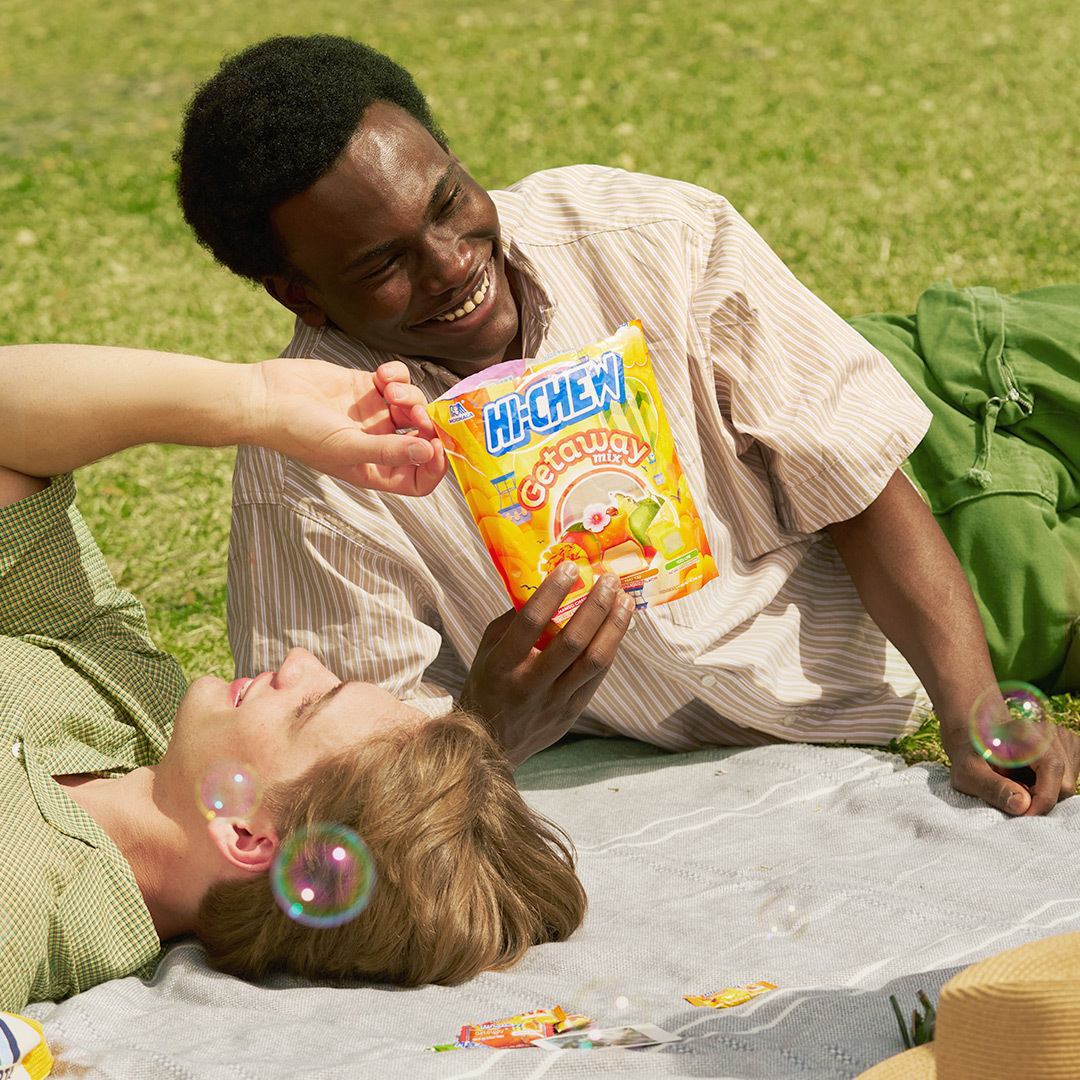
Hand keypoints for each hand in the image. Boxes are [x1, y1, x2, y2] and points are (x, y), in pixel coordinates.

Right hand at [250, 357, 445, 495]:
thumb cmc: (298, 433)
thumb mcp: (346, 448)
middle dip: (425, 422)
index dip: (435, 466)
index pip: (419, 478)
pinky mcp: (366, 386)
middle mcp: (378, 443)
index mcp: (375, 469)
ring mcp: (373, 414)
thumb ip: (388, 451)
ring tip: (388, 388)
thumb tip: (427, 452)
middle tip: (414, 410)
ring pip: (413, 404)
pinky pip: (397, 380)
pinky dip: (397, 374)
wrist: (266, 398)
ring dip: (410, 394)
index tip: (436, 444)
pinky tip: (381, 374)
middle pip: (423, 437)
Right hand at [460, 563, 634, 767]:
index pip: (531, 621)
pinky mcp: (572, 712)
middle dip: (596, 605)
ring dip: (614, 627)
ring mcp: (554, 701)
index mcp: (503, 663)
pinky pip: (598, 676)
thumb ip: (512, 620)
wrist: (491, 744)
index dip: (553, 591)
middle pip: (572, 640)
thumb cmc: (488, 685)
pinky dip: (610, 647)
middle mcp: (530, 683)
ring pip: (594, 661)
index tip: (571, 567)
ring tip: (625, 601)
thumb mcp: (487, 650)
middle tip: (609, 580)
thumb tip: (545, 585)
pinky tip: (617, 627)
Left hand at [941, 701, 1079, 815]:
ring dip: (1043, 793)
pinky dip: (1051, 789)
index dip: (1042, 798)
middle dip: (1040, 798)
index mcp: (1023, 732)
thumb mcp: (968, 773)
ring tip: (1017, 782)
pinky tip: (1030, 779)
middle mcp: (1048, 732)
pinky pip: (1068, 781)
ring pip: (1067, 785)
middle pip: (1064, 782)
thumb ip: (992, 787)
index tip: (1024, 815)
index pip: (1051, 768)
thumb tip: (1022, 805)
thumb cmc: (970, 757)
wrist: (976, 740)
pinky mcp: (1069, 749)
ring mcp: (1062, 740)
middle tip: (1013, 795)